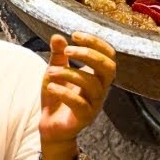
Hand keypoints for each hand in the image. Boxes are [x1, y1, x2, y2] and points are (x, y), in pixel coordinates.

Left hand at [39, 32, 116, 152]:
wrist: (50, 124)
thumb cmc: (57, 95)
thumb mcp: (55, 70)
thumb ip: (58, 55)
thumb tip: (57, 36)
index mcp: (97, 75)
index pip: (109, 55)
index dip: (96, 43)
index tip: (75, 35)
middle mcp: (100, 89)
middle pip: (108, 68)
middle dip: (89, 54)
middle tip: (67, 50)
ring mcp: (94, 104)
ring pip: (92, 84)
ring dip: (69, 73)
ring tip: (51, 71)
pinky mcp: (84, 118)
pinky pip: (79, 103)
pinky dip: (64, 92)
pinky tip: (51, 87)